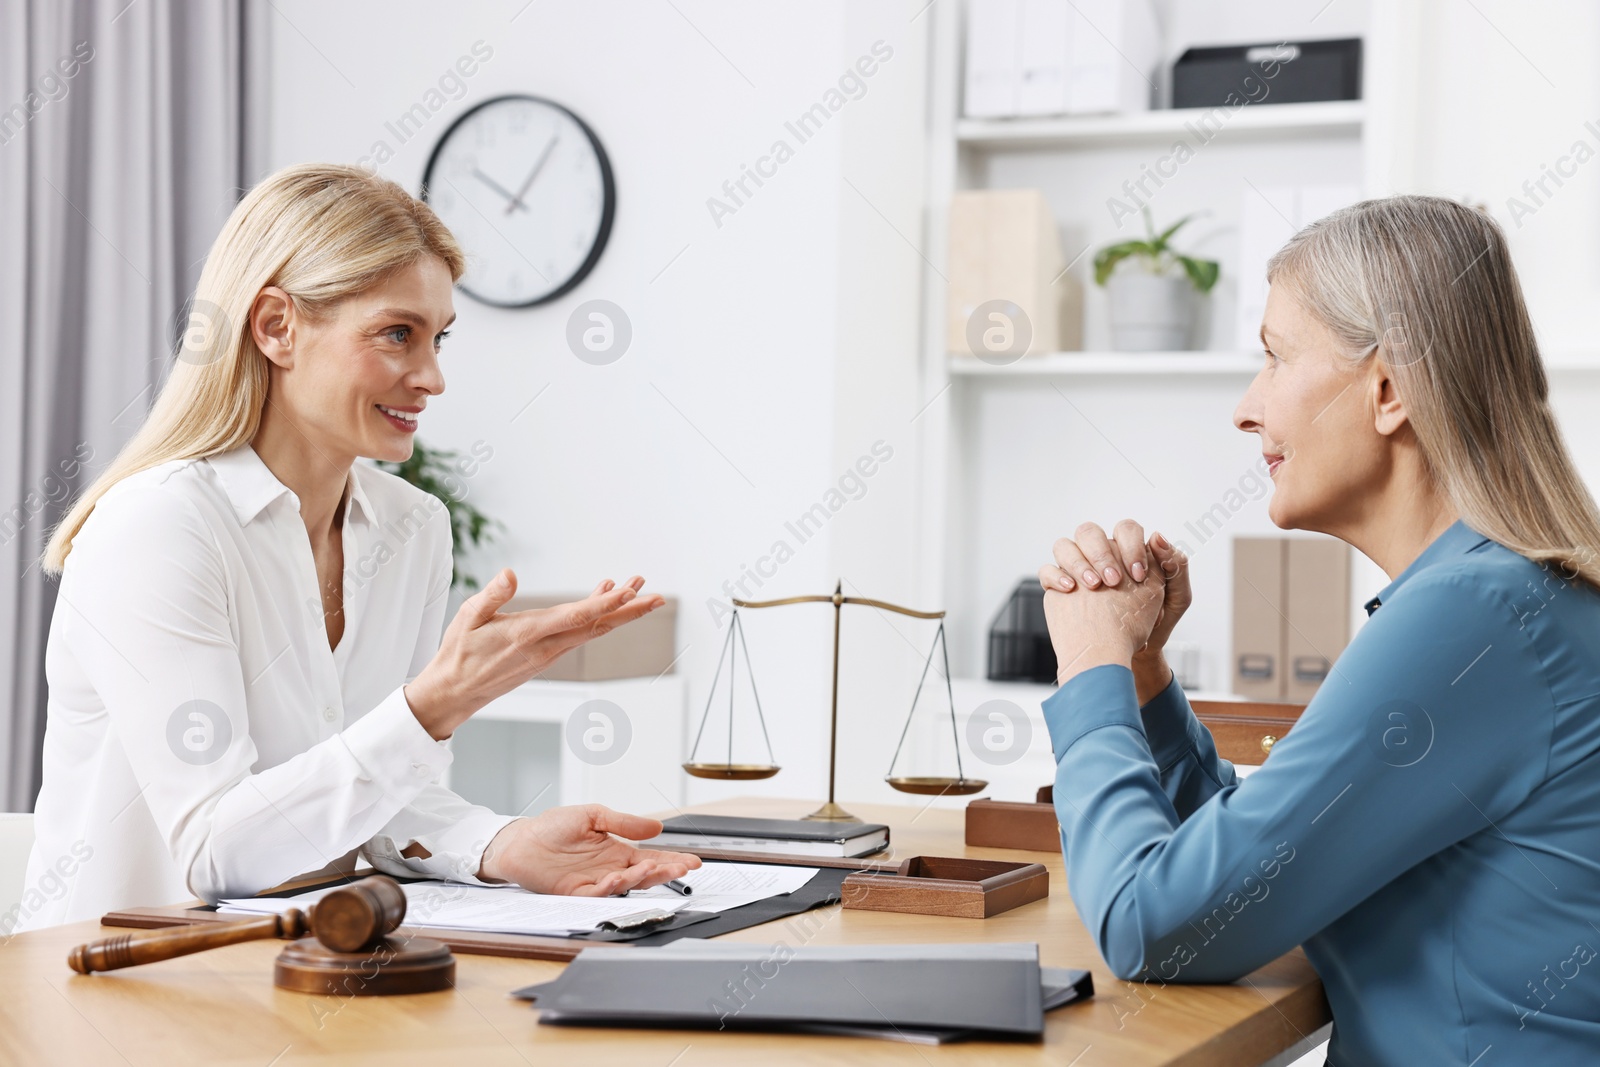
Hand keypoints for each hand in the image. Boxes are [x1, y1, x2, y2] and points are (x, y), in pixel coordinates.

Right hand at [404, 570, 664, 738]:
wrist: (455, 692)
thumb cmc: (459, 654)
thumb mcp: (468, 617)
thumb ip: (492, 595)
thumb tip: (510, 574)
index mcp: (528, 634)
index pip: (576, 617)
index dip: (604, 604)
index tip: (628, 592)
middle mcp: (545, 647)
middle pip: (596, 626)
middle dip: (627, 610)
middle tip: (654, 595)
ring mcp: (548, 653)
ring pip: (590, 630)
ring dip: (615, 611)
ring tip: (634, 589)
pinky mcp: (545, 656)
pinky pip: (578, 635)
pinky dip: (594, 616)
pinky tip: (599, 598)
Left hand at [477, 805, 701, 894]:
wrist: (521, 840)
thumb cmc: (553, 827)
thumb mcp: (594, 815)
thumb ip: (624, 822)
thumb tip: (656, 828)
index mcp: (616, 851)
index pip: (651, 857)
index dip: (672, 860)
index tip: (693, 861)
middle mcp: (609, 869)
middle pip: (644, 874)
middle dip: (665, 872)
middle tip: (682, 868)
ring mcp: (594, 882)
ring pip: (625, 886)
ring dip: (640, 878)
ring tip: (652, 867)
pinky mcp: (576, 892)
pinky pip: (597, 894)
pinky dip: (609, 888)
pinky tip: (618, 878)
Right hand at [1039, 521, 1168, 688]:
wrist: (1129, 655)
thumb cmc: (1153, 625)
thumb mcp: (1177, 598)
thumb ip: (1176, 565)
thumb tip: (1157, 536)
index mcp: (1127, 554)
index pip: (1125, 529)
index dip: (1131, 545)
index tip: (1138, 575)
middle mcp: (1101, 558)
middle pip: (1089, 532)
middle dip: (1101, 553)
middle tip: (1112, 581)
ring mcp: (1078, 572)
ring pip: (1064, 546)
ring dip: (1078, 562)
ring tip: (1093, 586)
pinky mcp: (1059, 589)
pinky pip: (1047, 571)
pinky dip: (1056, 576)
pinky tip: (1071, 589)